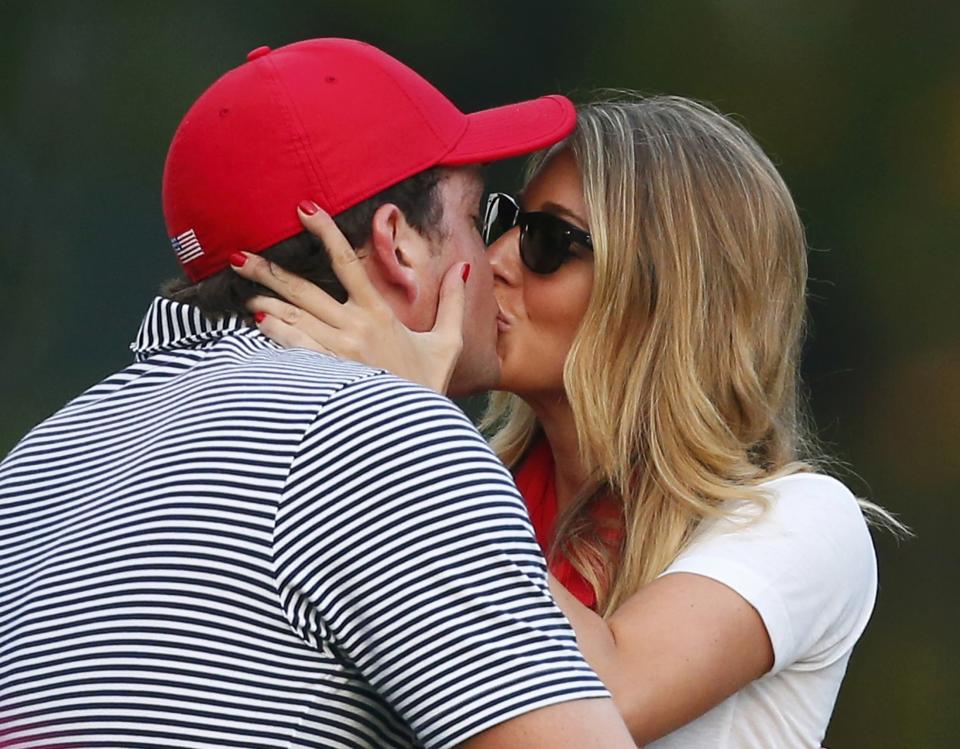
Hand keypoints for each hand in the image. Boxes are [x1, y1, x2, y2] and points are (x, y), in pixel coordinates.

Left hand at [230, 202, 468, 393]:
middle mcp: (353, 328)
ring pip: (292, 318)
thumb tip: (461, 269)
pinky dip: (274, 335)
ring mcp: (337, 352)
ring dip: (264, 303)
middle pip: (304, 289)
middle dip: (268, 270)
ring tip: (242, 291)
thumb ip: (452, 303)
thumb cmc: (427, 388)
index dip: (326, 232)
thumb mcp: (447, 343)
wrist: (415, 432)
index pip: (347, 262)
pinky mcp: (328, 376)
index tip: (305, 209)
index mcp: (379, 314)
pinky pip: (294, 349)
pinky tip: (256, 325)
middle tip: (238, 255)